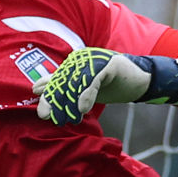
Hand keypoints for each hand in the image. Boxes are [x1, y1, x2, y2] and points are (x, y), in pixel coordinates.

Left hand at [33, 46, 153, 124]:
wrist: (140, 80)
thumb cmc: (112, 84)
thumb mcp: (84, 88)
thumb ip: (63, 87)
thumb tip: (36, 89)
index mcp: (75, 63)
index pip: (57, 80)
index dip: (48, 95)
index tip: (41, 112)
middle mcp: (83, 58)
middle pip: (64, 80)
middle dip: (53, 99)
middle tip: (46, 115)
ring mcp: (96, 59)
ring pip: (77, 81)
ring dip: (69, 101)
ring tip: (66, 118)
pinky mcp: (110, 63)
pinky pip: (94, 80)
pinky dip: (87, 95)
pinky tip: (83, 110)